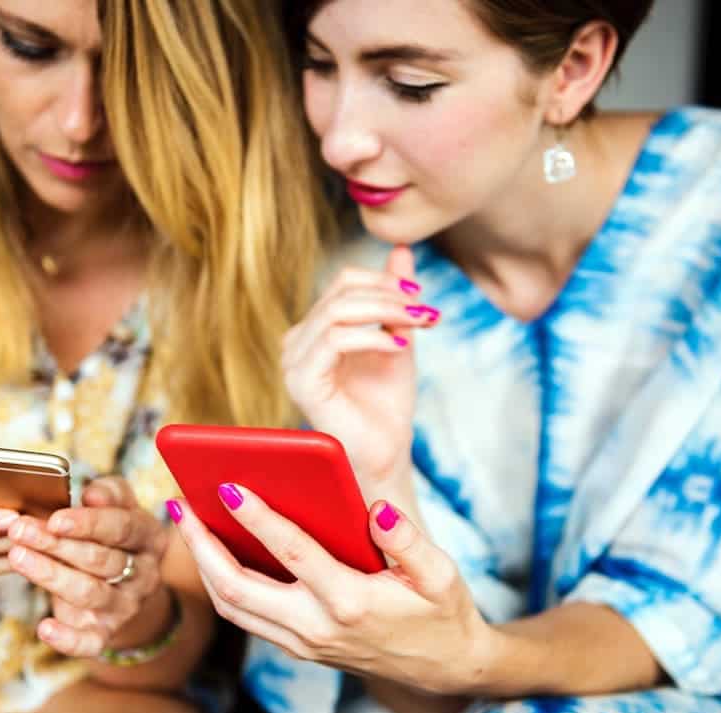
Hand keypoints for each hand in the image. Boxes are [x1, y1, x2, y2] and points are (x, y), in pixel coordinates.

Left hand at [7, 476, 170, 656]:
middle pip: (100, 560)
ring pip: (89, 593)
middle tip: (19, 531)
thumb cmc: (112, 536)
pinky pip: (89, 641)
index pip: (122, 528)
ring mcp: (126, 606)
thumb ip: (109, 494)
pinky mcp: (106, 633)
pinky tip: (44, 627)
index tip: (54, 519)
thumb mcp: (119, 507)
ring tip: (17, 557)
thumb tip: (93, 495)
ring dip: (50, 575)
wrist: (125, 586)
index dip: (88, 524)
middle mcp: (144, 575)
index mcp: (150, 538)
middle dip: (57, 545)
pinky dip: (67, 638)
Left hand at [169, 484, 494, 694]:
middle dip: (201, 545)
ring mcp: (301, 642)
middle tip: (180, 505)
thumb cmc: (442, 612)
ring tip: (185, 522)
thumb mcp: (440, 573)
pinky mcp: (297, 647)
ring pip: (231, 606)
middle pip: (236, 587)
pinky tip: (213, 549)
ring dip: (201, 564)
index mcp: (350, 602)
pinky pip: (244, 615)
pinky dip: (220, 582)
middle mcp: (315, 627)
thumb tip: (376, 507)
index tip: (227, 486)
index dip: (257, 518)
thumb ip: (407, 540)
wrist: (444, 668)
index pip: (292, 553)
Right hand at [281, 245, 434, 488]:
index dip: (384, 281)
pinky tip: (400, 346)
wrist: (385, 454)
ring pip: (337, 311)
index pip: (343, 283)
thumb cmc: (387, 404)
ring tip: (419, 323)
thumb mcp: (397, 337)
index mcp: (314, 330)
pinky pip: (335, 340)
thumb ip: (395, 298)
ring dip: (386, 312)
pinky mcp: (302, 382)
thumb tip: (403, 250)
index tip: (421, 296)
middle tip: (426, 309)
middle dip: (389, 295)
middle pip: (341, 292)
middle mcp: (297, 342)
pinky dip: (373, 337)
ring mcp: (294, 362)